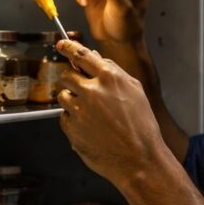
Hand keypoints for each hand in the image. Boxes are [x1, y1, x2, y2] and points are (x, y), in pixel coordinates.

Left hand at [56, 40, 163, 186]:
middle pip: (67, 75)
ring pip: (63, 96)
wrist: (139, 159)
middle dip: (73, 81)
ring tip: (92, 116)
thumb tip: (96, 59)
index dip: (68, 47)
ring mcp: (79, 110)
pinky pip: (64, 118)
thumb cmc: (141, 127)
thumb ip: (114, 72)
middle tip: (85, 93)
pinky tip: (91, 129)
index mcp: (109, 78)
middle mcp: (92, 91)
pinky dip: (73, 121)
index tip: (61, 44)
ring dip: (72, 102)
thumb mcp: (135, 92)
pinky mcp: (71, 129)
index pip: (81, 54)